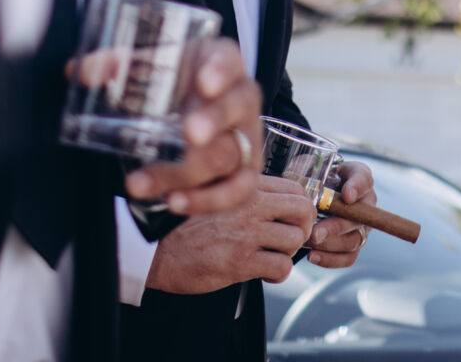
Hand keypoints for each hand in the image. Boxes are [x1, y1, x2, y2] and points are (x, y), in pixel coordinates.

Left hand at [122, 38, 262, 215]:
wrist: (197, 108)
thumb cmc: (176, 80)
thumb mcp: (150, 64)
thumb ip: (115, 64)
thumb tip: (78, 73)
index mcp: (222, 61)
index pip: (228, 59)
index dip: (220, 70)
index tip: (203, 82)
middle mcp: (242, 97)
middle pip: (236, 107)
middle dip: (212, 121)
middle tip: (188, 134)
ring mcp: (247, 137)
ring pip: (226, 155)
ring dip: (184, 172)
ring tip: (139, 182)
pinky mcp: (244, 173)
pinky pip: (237, 191)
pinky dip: (207, 201)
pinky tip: (175, 203)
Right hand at [145, 174, 315, 293]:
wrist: (156, 251)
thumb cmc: (186, 226)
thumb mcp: (217, 195)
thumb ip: (246, 195)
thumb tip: (279, 202)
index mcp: (245, 186)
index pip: (296, 189)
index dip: (301, 207)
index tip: (292, 221)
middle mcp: (249, 205)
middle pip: (304, 210)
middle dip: (303, 227)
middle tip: (289, 240)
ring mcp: (246, 232)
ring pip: (295, 239)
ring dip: (288, 253)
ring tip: (272, 257)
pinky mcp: (241, 261)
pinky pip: (282, 267)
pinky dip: (278, 274)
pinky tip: (263, 273)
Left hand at [306, 160, 374, 268]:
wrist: (312, 196)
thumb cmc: (313, 178)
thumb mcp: (308, 167)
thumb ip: (305, 170)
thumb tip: (293, 180)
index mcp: (356, 176)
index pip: (364, 179)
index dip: (358, 188)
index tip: (347, 195)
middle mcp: (365, 202)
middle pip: (358, 217)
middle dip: (336, 227)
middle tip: (315, 234)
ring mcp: (362, 225)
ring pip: (353, 240)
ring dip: (328, 245)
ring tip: (306, 243)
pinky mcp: (354, 245)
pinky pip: (349, 257)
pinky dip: (330, 260)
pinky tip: (312, 256)